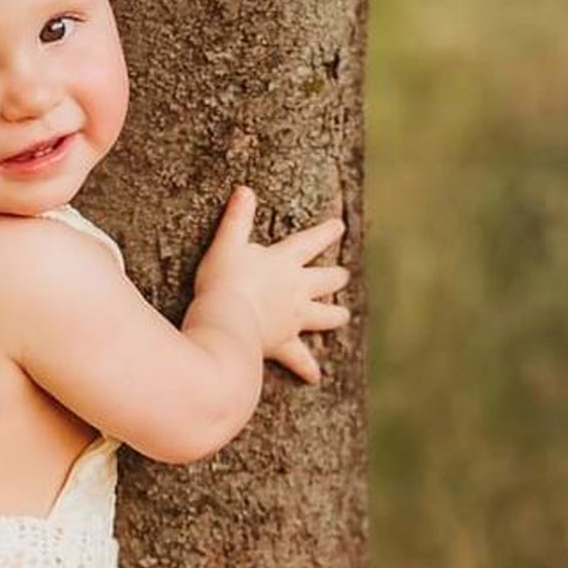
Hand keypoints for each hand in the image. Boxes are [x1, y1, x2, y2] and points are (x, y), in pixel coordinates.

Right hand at [194, 185, 351, 382]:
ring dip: (334, 315)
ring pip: (323, 317)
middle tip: (344, 275)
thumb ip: (236, 219)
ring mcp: (293, 319)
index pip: (310, 242)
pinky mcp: (283, 345)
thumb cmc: (224, 282)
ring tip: (343, 316)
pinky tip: (315, 377)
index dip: (325, 233)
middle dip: (335, 277)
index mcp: (284, 262)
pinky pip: (299, 359)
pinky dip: (306, 367)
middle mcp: (295, 290)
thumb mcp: (226, 246)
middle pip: (325, 281)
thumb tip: (244, 190)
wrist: (227, 321)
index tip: (339, 226)